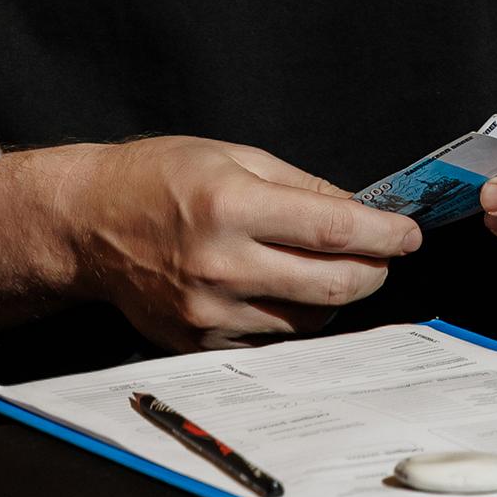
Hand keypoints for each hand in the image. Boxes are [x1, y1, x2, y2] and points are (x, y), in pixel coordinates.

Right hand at [55, 135, 422, 352]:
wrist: (88, 224)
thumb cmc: (157, 178)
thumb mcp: (232, 156)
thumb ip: (300, 186)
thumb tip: (359, 209)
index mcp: (231, 208)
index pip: (333, 232)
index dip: (383, 235)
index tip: (408, 233)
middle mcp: (222, 265)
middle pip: (332, 286)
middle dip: (373, 270)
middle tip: (384, 254)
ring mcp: (209, 312)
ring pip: (308, 319)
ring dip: (335, 295)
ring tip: (332, 267)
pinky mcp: (200, 340)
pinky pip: (271, 337)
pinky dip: (292, 314)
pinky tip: (285, 287)